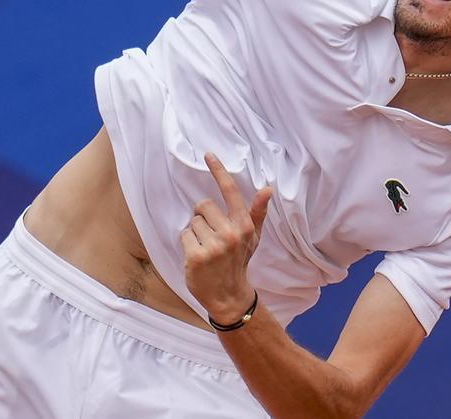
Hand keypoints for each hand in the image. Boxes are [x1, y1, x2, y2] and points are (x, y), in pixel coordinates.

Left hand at [179, 152, 272, 323]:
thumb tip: (267, 189)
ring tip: (205, 248)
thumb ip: (257, 212)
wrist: (229, 295)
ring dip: (195, 233)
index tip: (209, 154)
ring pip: (192, 222)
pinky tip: (197, 257)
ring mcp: (213, 246)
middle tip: (211, 235)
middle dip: (203, 217)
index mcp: (244, 225)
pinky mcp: (196, 256)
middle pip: (203, 205)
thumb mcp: (252, 237)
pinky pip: (184, 235)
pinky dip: (187, 244)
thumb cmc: (239, 261)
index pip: (230, 192)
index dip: (219, 171)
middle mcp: (230, 233)